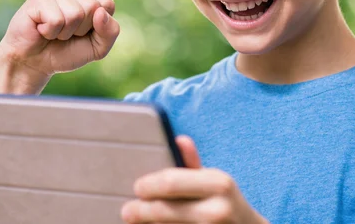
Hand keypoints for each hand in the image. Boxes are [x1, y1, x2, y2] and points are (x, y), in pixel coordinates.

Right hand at [0, 0, 119, 93]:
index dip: (97, 27)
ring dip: (64, 32)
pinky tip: (41, 30)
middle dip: (80, 30)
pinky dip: (50, 32)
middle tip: (64, 34)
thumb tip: (101, 12)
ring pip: (75, 14)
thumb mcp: (97, 48)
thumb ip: (110, 32)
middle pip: (92, 7)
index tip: (82, 33)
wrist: (33, 64)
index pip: (107, 4)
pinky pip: (56, 19)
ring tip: (52, 32)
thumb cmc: (65, 52)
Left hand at [121, 136, 268, 223]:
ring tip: (138, 220)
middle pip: (163, 211)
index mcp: (219, 183)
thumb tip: (178, 139)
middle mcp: (216, 210)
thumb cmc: (227, 204)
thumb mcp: (216, 181)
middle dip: (140, 211)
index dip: (149, 185)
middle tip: (127, 210)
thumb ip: (194, 163)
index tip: (137, 187)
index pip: (171, 182)